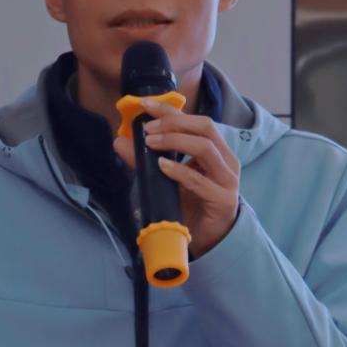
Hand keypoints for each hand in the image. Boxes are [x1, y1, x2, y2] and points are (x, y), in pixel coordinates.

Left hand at [112, 98, 240, 259]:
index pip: (196, 121)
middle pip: (205, 127)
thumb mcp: (165, 179)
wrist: (209, 241)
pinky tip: (162, 167)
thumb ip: (145, 160)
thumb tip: (119, 140)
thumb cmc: (190, 206)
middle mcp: (226, 161)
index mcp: (216, 151)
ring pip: (205, 148)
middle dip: (173, 123)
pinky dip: (179, 170)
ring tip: (150, 143)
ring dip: (175, 141)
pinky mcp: (223, 200)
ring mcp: (227, 180)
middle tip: (147, 129)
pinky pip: (200, 180)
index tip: (145, 105)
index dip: (171, 110)